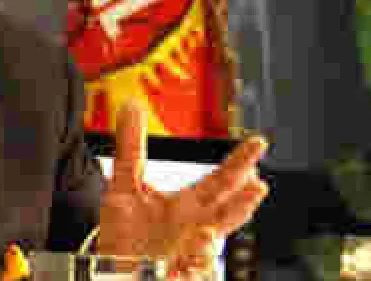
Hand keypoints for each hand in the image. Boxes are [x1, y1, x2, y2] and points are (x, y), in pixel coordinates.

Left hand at [95, 102, 268, 279]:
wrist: (112, 267)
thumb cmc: (126, 231)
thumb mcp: (125, 185)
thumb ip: (131, 148)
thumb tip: (131, 107)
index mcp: (191, 206)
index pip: (222, 181)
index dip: (240, 162)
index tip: (258, 142)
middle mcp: (196, 230)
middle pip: (227, 214)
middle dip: (242, 203)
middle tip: (257, 186)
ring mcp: (187, 255)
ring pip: (209, 250)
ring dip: (209, 244)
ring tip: (207, 235)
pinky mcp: (179, 274)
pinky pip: (190, 274)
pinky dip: (191, 271)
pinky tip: (184, 267)